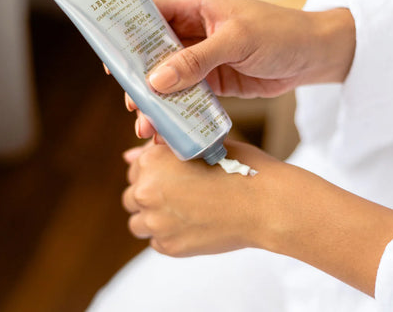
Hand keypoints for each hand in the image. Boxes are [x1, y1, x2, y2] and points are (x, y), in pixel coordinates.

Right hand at [119, 0, 354, 137]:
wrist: (312, 56)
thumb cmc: (280, 33)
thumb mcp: (237, 40)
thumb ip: (197, 59)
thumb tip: (157, 80)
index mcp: (195, 6)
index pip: (149, 14)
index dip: (125, 34)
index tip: (111, 61)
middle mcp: (193, 31)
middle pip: (153, 53)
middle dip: (139, 79)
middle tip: (132, 105)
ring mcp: (202, 59)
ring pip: (168, 80)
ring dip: (156, 102)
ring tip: (147, 128)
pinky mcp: (213, 82)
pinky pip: (188, 97)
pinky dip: (177, 113)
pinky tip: (169, 130)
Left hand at [121, 136, 392, 296]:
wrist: (264, 202)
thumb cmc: (238, 166)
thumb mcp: (201, 146)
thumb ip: (161, 152)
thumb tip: (128, 157)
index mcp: (153, 161)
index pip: (135, 167)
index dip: (154, 170)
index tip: (169, 175)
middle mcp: (147, 191)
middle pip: (132, 195)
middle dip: (151, 193)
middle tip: (178, 193)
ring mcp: (157, 222)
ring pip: (139, 222)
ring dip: (154, 216)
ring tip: (183, 211)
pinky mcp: (170, 246)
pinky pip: (156, 241)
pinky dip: (169, 233)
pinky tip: (193, 224)